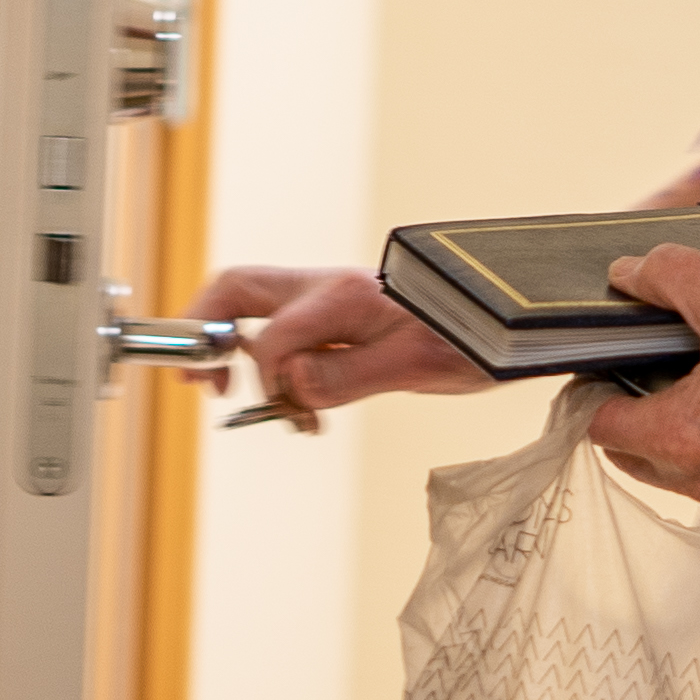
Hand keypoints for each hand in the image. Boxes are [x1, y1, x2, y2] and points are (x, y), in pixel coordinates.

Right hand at [186, 264, 491, 424]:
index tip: (287, 411)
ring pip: (254, 309)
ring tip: (250, 401)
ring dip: (238, 351)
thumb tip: (290, 383)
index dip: (267, 380)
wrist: (504, 324)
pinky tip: (298, 404)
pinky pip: (283, 330)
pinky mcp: (337, 316)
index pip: (271, 336)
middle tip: (195, 380)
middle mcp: (327, 288)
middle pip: (236, 288)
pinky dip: (272, 363)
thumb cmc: (469, 340)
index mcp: (342, 296)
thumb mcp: (414, 368)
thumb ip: (346, 375)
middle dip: (204, 328)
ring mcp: (328, 298)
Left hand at [582, 244, 699, 523]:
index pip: (599, 426)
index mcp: (683, 440)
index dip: (597, 386)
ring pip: (685, 471)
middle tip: (657, 364)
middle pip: (636, 456)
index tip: (612, 358)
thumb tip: (627, 273)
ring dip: (684, 432)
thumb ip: (670, 276)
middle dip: (635, 413)